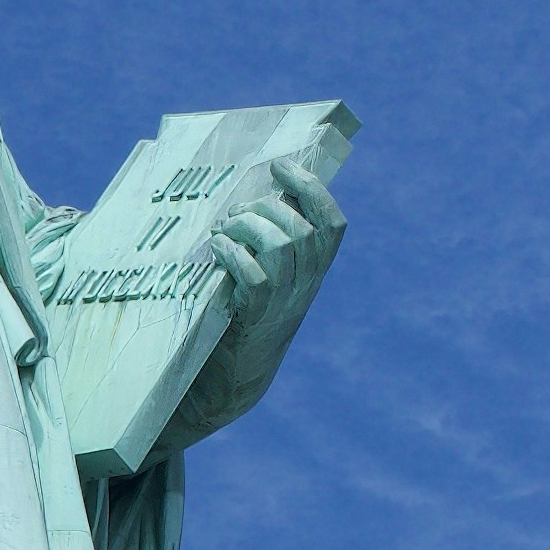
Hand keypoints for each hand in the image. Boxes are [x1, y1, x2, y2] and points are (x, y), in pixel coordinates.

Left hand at [165, 157, 344, 450]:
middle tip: (234, 213)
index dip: (312, 189)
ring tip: (223, 229)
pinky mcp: (255, 319)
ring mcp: (283, 305)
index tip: (281, 167)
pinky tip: (216, 250)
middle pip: (303, 230)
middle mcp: (306, 286)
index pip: (333, 224)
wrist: (228, 381)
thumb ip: (268, 243)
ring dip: (248, 226)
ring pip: (283, 247)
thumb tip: (248, 193)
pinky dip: (235, 255)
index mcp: (314, 271)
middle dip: (266, 207)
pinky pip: (256, 278)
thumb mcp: (265, 279)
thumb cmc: (238, 317)